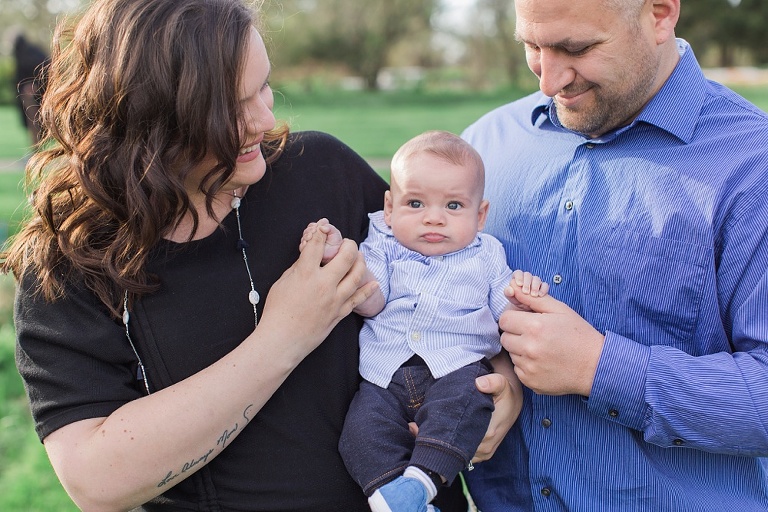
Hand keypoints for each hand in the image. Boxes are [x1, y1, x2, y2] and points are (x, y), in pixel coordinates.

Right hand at [261, 223, 377, 355]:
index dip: (322, 232)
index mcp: (306, 274)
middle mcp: (324, 284)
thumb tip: (310, 258)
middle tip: (347, 243)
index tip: (324, 226)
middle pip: (345, 257)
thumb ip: (298, 268)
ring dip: (360, 262)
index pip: (317, 245)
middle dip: (348, 244)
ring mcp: (334, 299)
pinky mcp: (339, 313)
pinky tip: (374, 283)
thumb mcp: (282, 282)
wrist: (282, 339)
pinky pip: (358, 299)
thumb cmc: (277, 312)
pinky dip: (368, 290)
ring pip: (356, 275)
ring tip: (359, 256)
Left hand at [406, 365, 521, 463]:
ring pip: (456, 455)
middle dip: (434, 440)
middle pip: (455, 451)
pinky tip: (430, 435)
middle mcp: (484, 448)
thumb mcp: (501, 383)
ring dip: (438, 444)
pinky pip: (461, 455)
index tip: (423, 425)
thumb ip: (492, 382)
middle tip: (413, 427)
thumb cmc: (504, 394)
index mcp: (488, 434)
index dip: (440, 434)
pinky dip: (446, 447)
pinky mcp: (480, 454)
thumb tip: (480, 384)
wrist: (512, 404)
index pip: (460, 441)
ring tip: (416, 430)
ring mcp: (482, 453)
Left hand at [500, 291, 604, 396]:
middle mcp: (529, 348)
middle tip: (534, 335)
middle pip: (505, 338)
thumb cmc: (578, 334)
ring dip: (521, 350)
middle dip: (515, 334)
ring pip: (511, 354)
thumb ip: (532, 299)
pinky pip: (518, 369)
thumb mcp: (559, 310)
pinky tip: (543, 362)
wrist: (596, 366)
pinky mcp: (531, 382)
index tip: (524, 322)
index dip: (513, 319)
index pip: (504, 320)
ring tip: (541, 349)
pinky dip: (526, 365)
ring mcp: (529, 367)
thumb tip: (512, 289)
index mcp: (535, 327)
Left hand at [506, 270, 548, 310]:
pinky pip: (545, 285)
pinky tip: (540, 295)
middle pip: (528, 275)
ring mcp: (536, 282)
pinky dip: (543, 289)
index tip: (519, 284)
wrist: (526, 308)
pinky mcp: (543, 287)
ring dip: (535, 286)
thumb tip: (510, 289)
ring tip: (533, 295)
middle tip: (525, 292)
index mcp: (518, 278)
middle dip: (527, 283)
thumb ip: (508, 293)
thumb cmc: (517, 300)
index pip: (518, 273)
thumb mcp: (511, 298)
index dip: (519, 277)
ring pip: (537, 279)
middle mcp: (527, 279)